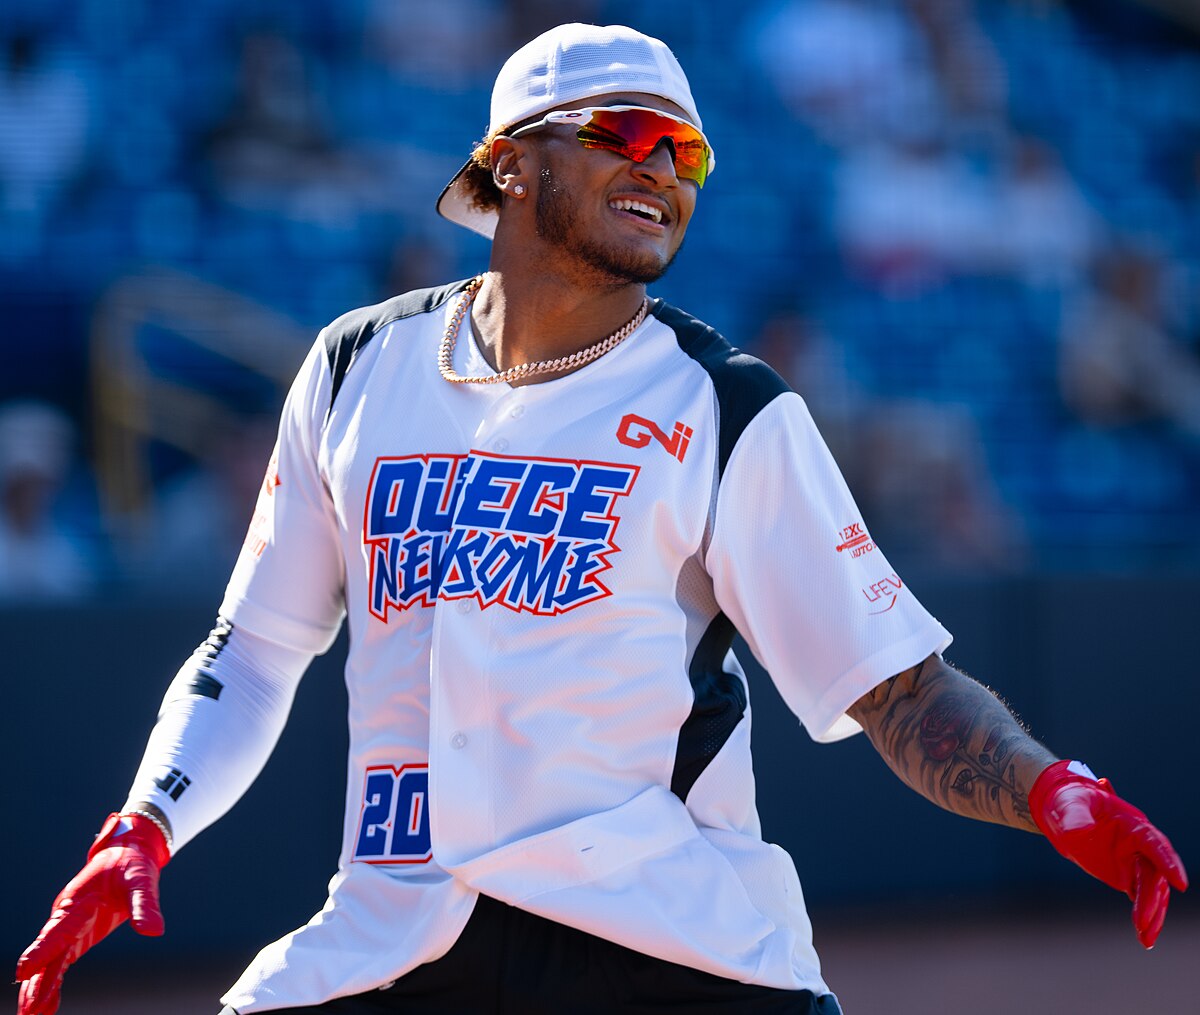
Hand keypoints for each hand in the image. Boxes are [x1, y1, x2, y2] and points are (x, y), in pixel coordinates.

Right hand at [15, 813, 170, 1014]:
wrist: (126, 853)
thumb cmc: (132, 867)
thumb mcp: (142, 881)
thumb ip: (145, 906)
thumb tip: (154, 931)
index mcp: (81, 901)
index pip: (60, 928)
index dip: (43, 950)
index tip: (25, 970)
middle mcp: (69, 915)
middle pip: (49, 950)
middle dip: (37, 980)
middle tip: (28, 1009)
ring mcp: (70, 926)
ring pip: (50, 959)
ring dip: (40, 985)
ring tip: (31, 1014)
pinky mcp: (77, 934)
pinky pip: (61, 960)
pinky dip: (53, 981)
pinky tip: (46, 1005)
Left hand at [1029, 760, 1187, 947]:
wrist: (1063, 810)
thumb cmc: (1070, 800)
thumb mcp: (1070, 804)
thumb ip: (1076, 817)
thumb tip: (1079, 832)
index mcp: (1131, 824)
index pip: (1154, 844)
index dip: (1167, 862)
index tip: (1180, 883)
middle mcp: (1138, 845)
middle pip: (1154, 874)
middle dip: (1152, 900)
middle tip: (1142, 923)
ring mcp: (1133, 862)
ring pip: (1152, 890)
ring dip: (1153, 914)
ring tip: (1146, 940)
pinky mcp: (1126, 875)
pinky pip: (1140, 896)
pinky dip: (1145, 915)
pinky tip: (1145, 937)